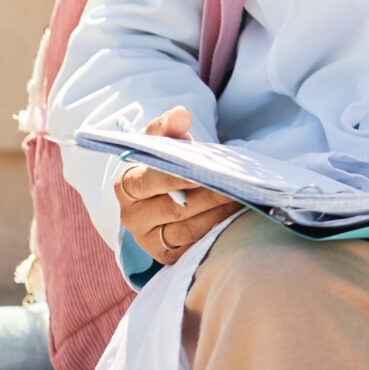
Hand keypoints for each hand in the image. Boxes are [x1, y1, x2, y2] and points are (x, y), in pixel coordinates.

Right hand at [114, 107, 242, 262]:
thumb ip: (169, 126)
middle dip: (210, 195)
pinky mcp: (166, 255)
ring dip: (219, 213)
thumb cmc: (165, 163)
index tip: (203, 172)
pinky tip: (235, 217)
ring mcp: (147, 239)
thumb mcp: (165, 142)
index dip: (176, 178)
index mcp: (125, 186)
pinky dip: (216, 230)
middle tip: (237, 184)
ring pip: (188, 229)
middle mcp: (131, 217)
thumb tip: (180, 114)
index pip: (149, 182)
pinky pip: (194, 245)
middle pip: (175, 208)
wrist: (169, 192)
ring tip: (243, 198)